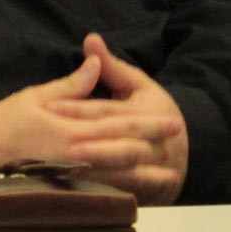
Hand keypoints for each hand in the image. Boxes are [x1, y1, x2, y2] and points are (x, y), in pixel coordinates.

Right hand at [0, 33, 187, 205]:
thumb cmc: (5, 123)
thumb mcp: (37, 95)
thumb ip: (72, 84)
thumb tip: (95, 63)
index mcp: (74, 129)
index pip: (120, 124)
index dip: (149, 123)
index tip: (173, 122)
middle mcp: (78, 155)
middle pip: (126, 153)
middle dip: (153, 148)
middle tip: (179, 147)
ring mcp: (73, 178)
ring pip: (118, 179)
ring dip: (146, 177)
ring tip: (169, 177)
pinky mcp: (65, 193)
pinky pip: (99, 195)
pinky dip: (121, 194)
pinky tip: (135, 196)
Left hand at [46, 33, 187, 204]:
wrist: (180, 146)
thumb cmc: (153, 109)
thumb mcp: (137, 84)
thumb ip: (111, 65)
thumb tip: (90, 39)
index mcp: (147, 111)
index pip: (106, 110)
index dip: (78, 108)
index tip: (50, 107)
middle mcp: (152, 142)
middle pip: (113, 141)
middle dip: (82, 142)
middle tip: (50, 141)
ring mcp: (152, 170)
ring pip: (118, 170)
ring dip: (91, 169)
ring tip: (60, 166)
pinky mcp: (148, 191)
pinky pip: (123, 193)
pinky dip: (101, 191)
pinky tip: (77, 191)